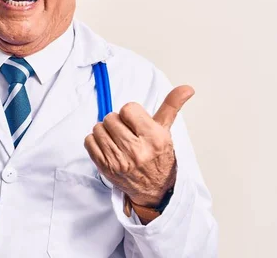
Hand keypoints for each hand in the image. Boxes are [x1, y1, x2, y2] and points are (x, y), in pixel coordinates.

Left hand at [84, 86, 194, 206]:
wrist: (154, 188)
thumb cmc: (158, 156)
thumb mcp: (166, 130)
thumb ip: (171, 106)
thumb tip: (187, 88)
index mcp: (154, 138)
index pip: (128, 109)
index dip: (130, 113)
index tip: (135, 122)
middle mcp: (137, 151)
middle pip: (111, 118)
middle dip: (117, 122)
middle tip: (126, 133)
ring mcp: (119, 161)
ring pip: (98, 128)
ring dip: (105, 131)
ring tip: (117, 140)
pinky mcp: (105, 167)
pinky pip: (89, 141)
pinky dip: (96, 141)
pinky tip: (108, 147)